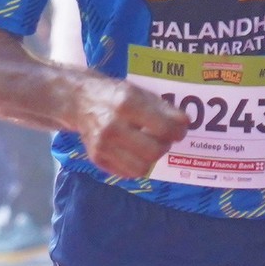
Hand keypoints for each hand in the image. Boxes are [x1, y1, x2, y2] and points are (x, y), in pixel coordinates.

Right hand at [75, 77, 190, 179]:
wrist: (79, 101)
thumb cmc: (115, 95)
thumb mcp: (140, 92)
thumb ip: (163, 108)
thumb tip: (184, 124)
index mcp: (127, 104)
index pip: (164, 128)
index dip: (178, 132)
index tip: (179, 130)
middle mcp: (113, 126)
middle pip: (154, 151)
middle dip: (164, 146)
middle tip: (162, 138)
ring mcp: (103, 145)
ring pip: (141, 168)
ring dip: (151, 158)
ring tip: (148, 146)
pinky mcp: (97, 158)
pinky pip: (127, 173)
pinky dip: (136, 164)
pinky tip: (134, 152)